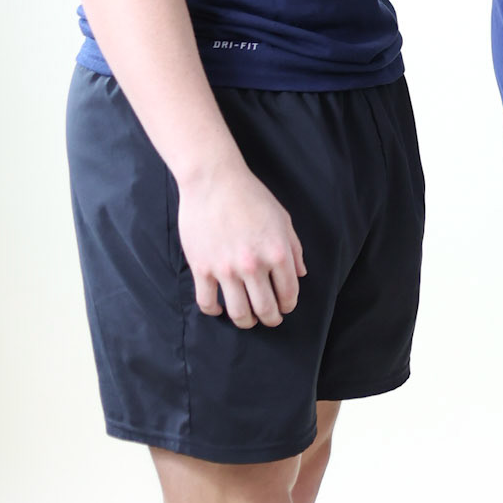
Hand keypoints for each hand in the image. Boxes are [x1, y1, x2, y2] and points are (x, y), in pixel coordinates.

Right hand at [176, 164, 306, 329]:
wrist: (213, 180)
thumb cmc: (251, 195)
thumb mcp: (282, 218)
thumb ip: (294, 248)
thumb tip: (300, 274)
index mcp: (277, 252)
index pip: (289, 293)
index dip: (288, 305)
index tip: (285, 308)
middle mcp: (253, 265)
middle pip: (265, 308)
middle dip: (271, 319)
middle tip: (270, 320)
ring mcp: (226, 269)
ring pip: (238, 312)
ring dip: (246, 322)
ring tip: (248, 320)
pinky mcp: (202, 269)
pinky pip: (207, 302)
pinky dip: (214, 311)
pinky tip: (219, 308)